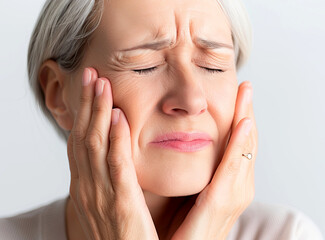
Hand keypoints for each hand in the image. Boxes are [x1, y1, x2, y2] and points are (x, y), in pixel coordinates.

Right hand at [67, 68, 157, 239]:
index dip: (83, 113)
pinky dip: (114, 140)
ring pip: (94, 146)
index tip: (90, 88)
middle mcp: (87, 188)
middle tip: (90, 74)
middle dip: (86, 104)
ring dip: (97, 112)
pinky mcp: (121, 205)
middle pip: (83, 137)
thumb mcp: (107, 203)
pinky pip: (116, 167)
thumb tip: (113, 154)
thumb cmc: (121, 236)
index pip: (80, 142)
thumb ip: (108, 179)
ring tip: (101, 84)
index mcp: (85, 187)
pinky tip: (117, 117)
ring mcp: (100, 196)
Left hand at [171, 81, 257, 239]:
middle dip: (246, 113)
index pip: (238, 146)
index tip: (238, 95)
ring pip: (244, 150)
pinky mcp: (220, 203)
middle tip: (245, 86)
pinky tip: (242, 124)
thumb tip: (187, 146)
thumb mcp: (192, 194)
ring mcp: (233, 196)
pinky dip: (239, 145)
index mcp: (228, 185)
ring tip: (245, 94)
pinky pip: (232, 169)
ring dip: (246, 119)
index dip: (239, 119)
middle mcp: (236, 189)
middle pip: (245, 144)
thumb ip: (195, 173)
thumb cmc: (181, 228)